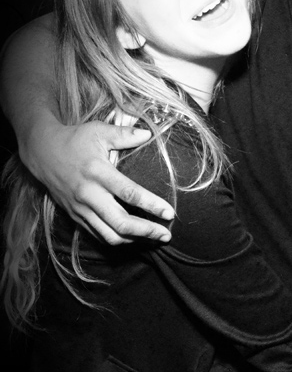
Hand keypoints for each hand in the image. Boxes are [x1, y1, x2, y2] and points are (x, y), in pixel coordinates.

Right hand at [21, 120, 174, 244]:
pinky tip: (134, 238)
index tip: (169, 213)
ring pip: (110, 235)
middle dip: (147, 231)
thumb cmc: (74, 140)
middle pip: (121, 223)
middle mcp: (89, 195)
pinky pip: (98, 235)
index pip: (129, 194)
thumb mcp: (98, 131)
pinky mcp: (76, 216)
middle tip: (166, 235)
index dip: (151, 206)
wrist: (41, 153)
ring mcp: (81, 209)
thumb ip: (124, 134)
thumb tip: (148, 134)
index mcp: (98, 173)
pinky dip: (118, 240)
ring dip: (134, 240)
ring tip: (154, 239)